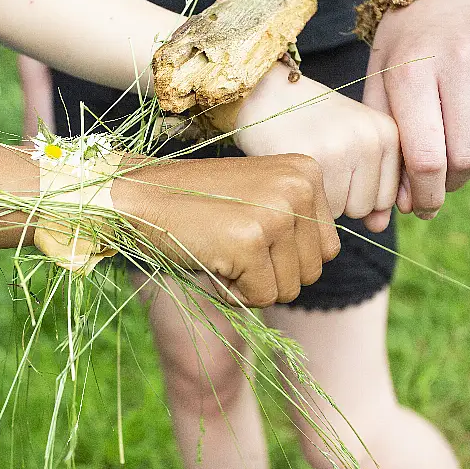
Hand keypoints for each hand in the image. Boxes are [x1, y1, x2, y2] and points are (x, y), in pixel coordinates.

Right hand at [112, 154, 340, 306]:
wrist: (142, 196)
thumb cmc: (199, 203)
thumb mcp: (263, 194)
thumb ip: (299, 218)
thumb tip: (326, 260)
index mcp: (307, 171)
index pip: (327, 248)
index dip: (286, 257)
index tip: (249, 232)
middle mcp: (299, 187)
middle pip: (314, 271)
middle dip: (272, 274)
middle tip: (232, 244)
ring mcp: (276, 212)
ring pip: (290, 289)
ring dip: (252, 284)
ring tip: (222, 248)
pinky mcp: (252, 241)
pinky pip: (261, 297)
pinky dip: (232, 292)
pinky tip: (212, 259)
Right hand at [233, 64, 400, 232]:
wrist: (265, 93)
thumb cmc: (308, 121)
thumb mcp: (350, 143)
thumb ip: (372, 184)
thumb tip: (378, 227)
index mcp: (386, 132)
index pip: (385, 197)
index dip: (355, 191)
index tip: (336, 165)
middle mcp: (370, 139)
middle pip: (364, 207)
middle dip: (339, 197)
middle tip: (317, 164)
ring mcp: (342, 149)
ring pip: (340, 210)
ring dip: (319, 198)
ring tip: (305, 164)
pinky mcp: (311, 159)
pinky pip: (315, 205)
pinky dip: (300, 196)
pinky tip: (291, 170)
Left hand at [363, 0, 469, 217]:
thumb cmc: (405, 50)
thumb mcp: (380, 88)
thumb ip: (387, 149)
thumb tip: (391, 216)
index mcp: (413, 70)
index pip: (427, 157)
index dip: (424, 195)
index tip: (419, 207)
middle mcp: (465, 58)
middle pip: (469, 156)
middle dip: (452, 182)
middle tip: (441, 180)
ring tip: (465, 151)